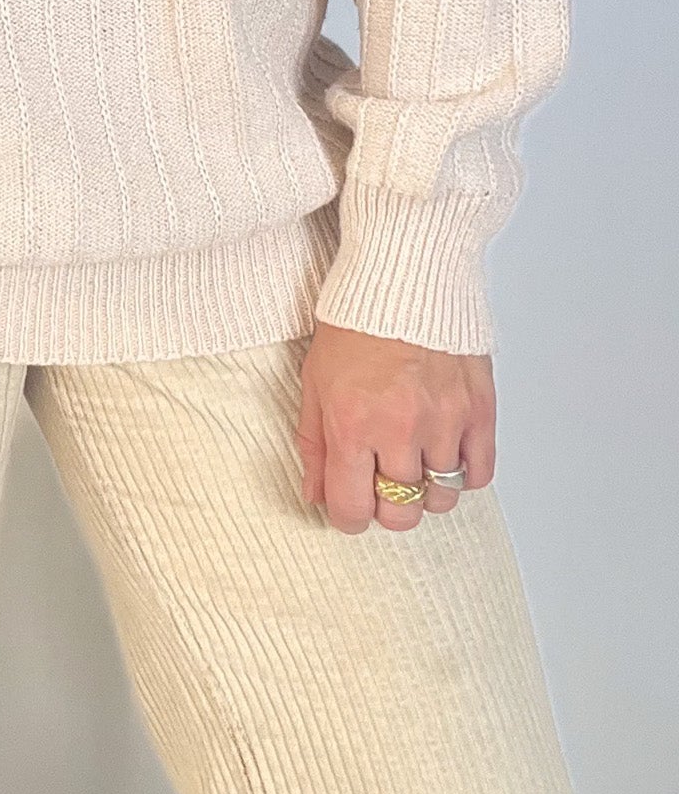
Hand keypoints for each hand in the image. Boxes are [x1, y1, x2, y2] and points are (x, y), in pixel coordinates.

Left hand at [295, 319, 495, 533]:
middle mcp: (400, 429)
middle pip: (401, 512)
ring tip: (413, 462)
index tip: (349, 506)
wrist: (404, 277)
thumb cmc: (355, 323)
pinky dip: (464, 474)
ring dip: (425, 491)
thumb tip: (315, 494)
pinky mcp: (479, 410)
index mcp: (352, 423)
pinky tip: (445, 453)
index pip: (353, 507)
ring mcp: (444, 422)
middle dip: (387, 508)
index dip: (348, 517)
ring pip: (442, 498)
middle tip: (381, 484)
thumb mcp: (314, 381)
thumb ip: (313, 444)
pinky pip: (480, 474)